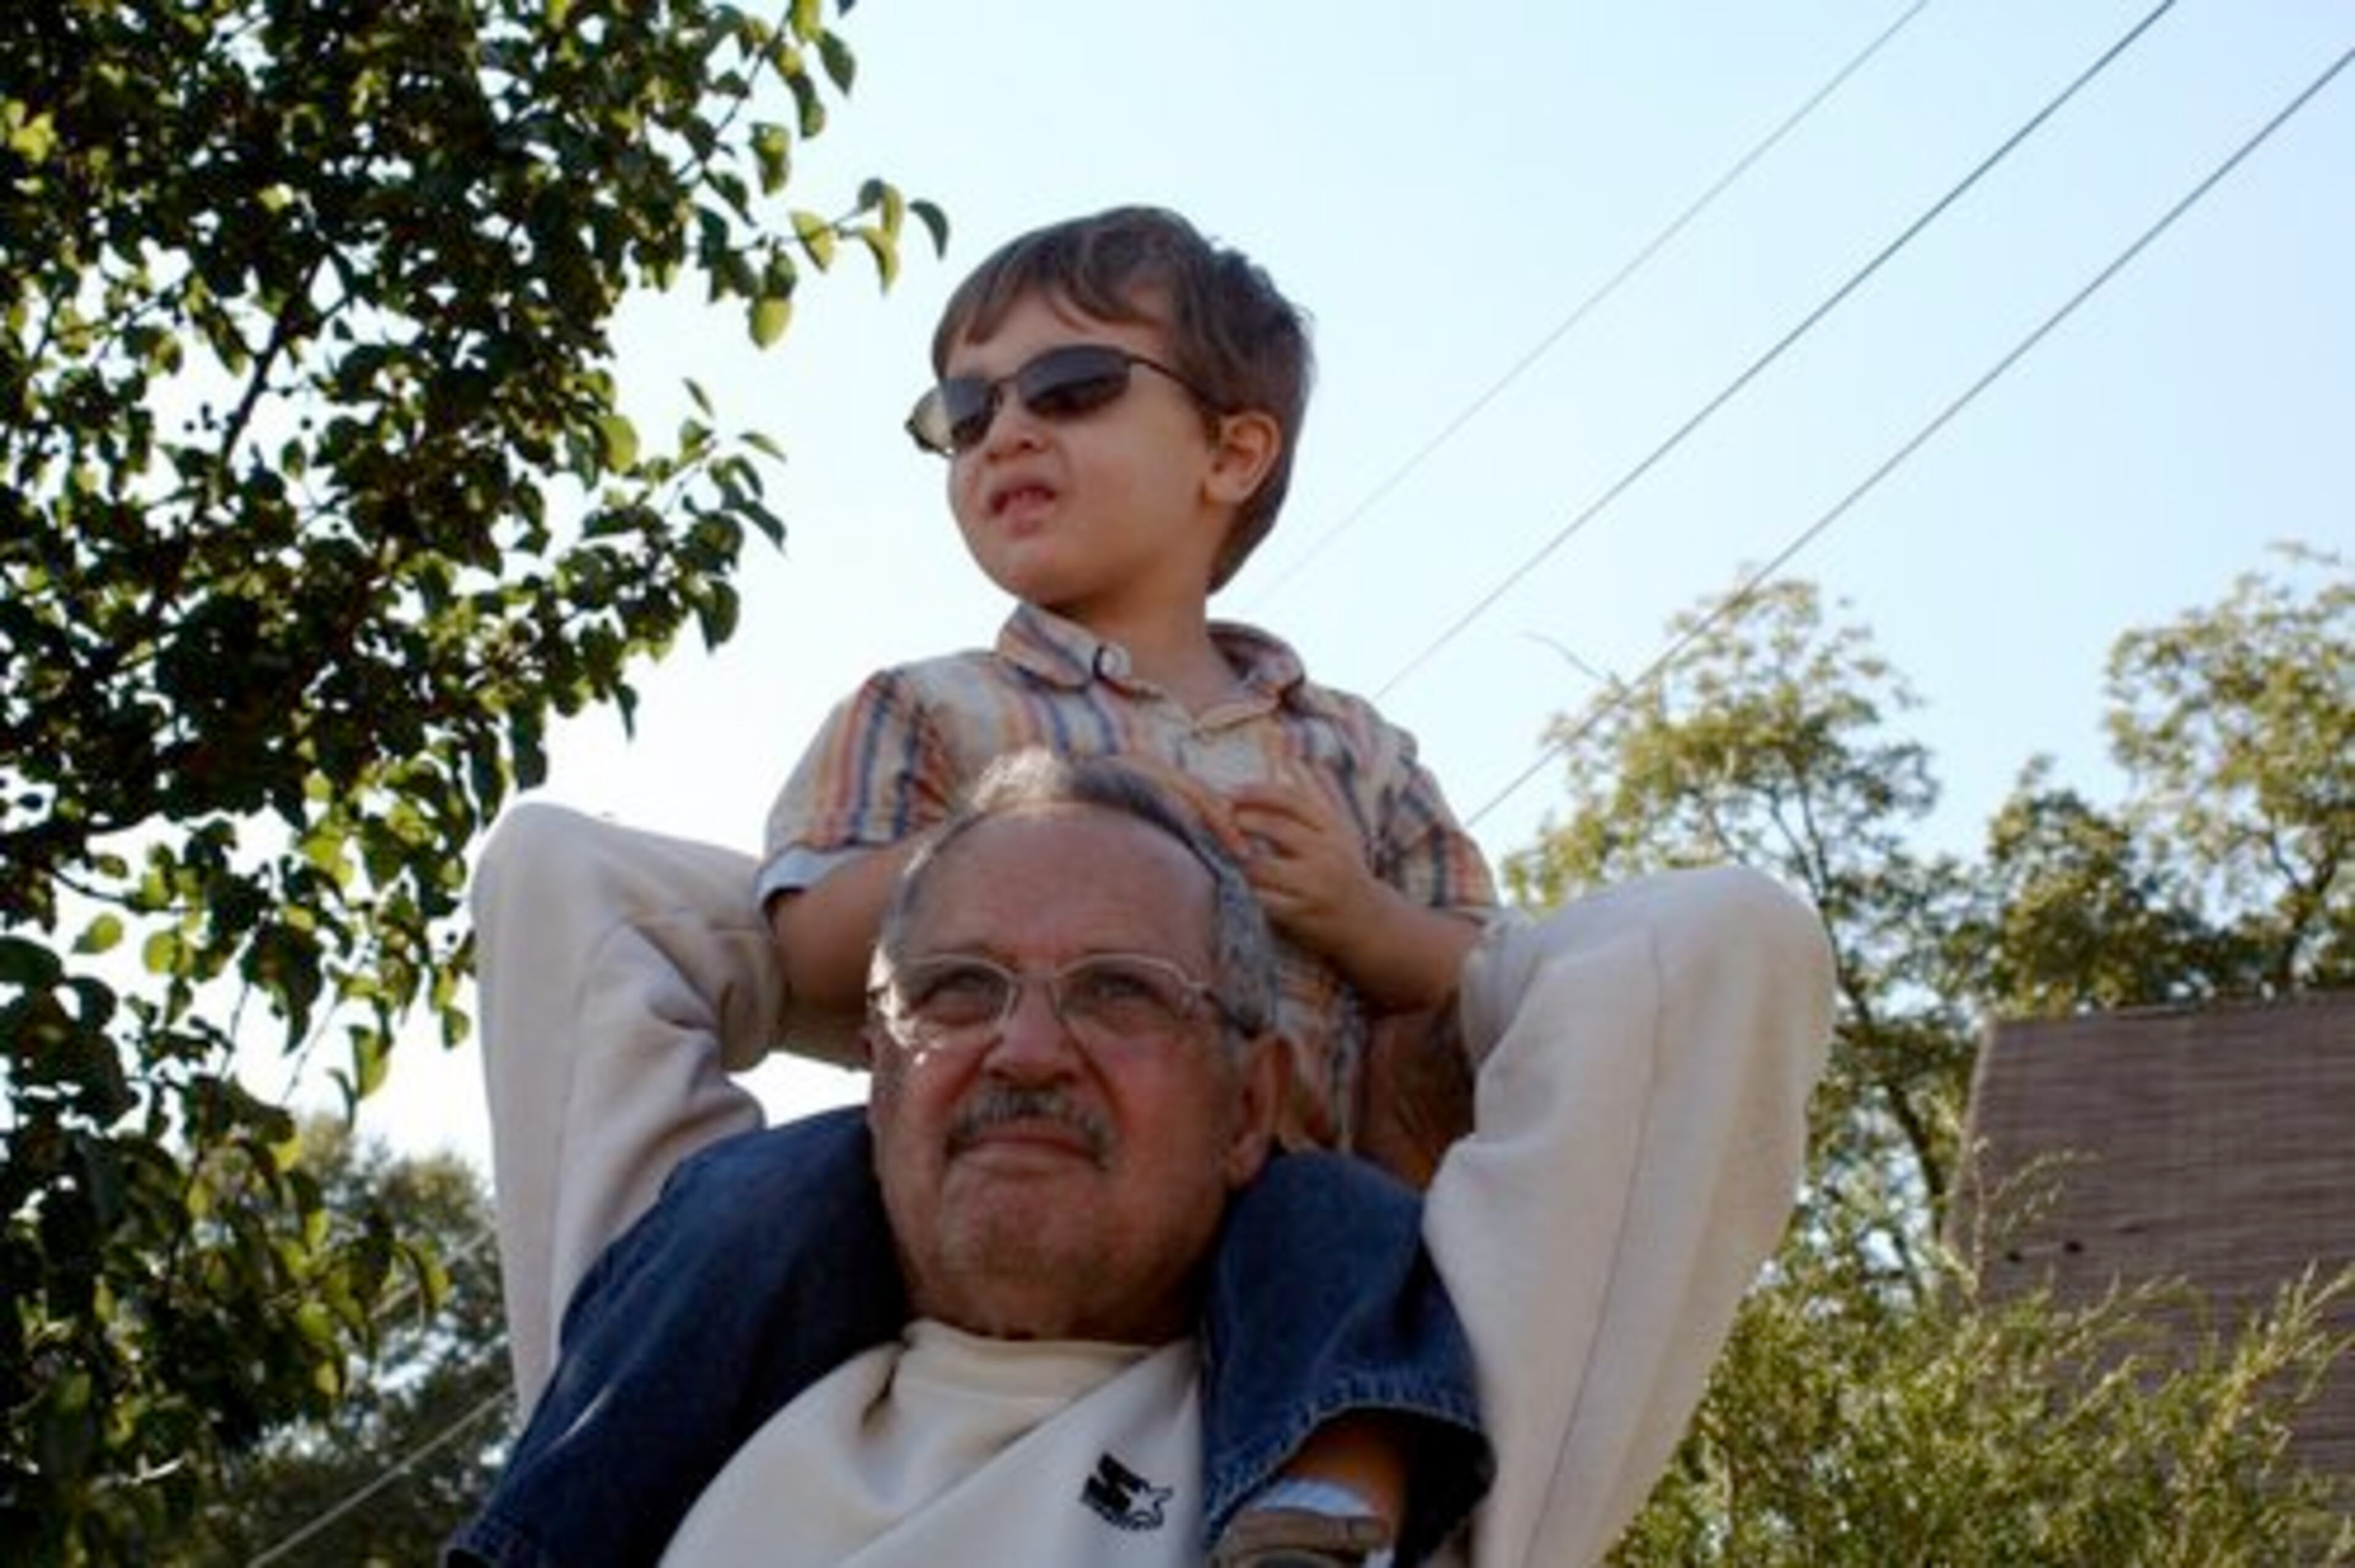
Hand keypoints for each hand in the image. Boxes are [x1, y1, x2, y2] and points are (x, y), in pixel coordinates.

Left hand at [1225, 770, 1379, 957]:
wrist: (1368, 920)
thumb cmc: (1342, 868)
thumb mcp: (1337, 830)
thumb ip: (1312, 797)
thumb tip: (1288, 760)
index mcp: (1332, 828)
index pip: (1293, 800)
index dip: (1258, 793)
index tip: (1232, 793)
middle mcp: (1326, 853)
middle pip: (1275, 829)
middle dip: (1243, 822)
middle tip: (1223, 822)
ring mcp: (1315, 885)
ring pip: (1261, 867)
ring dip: (1239, 861)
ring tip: (1231, 856)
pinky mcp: (1302, 914)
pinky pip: (1262, 900)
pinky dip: (1248, 891)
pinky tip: (1243, 886)